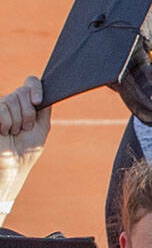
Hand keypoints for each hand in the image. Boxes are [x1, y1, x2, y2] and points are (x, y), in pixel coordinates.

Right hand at [0, 77, 49, 202]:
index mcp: (26, 104)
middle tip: (24, 129)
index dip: (35, 87)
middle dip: (28, 114)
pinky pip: (1, 109)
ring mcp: (0, 106)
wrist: (14, 165)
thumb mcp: (41, 127)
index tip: (38, 102)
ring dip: (17, 122)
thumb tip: (51, 90)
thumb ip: (44, 109)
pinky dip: (6, 123)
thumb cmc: (27, 148)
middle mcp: (12, 101)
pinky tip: (3, 132)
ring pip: (11, 100)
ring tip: (13, 133)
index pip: (30, 82)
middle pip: (23, 92)